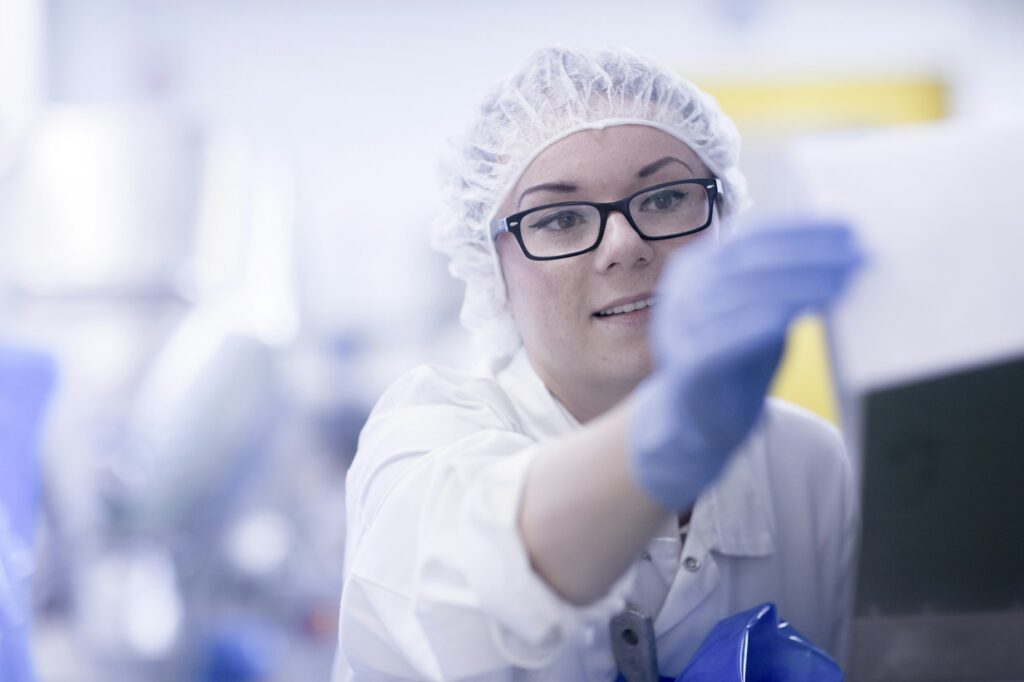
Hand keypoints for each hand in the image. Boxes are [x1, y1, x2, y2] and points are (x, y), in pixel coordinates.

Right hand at [628, 220, 862, 510]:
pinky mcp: (688, 366)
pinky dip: (761, 323)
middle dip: (808, 255)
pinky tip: (796, 316)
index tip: (848, 230)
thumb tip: (840, 251)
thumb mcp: (762, 312)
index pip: (751, 237)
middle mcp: (682, 292)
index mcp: (698, 269)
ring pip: (741, 295)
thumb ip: (783, 283)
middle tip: (857, 255)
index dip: (801, 231)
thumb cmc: (738, 362)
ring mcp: (679, 328)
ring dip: (797, 285)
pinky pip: (725, 338)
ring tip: (843, 283)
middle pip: (749, 261)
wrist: (700, 423)